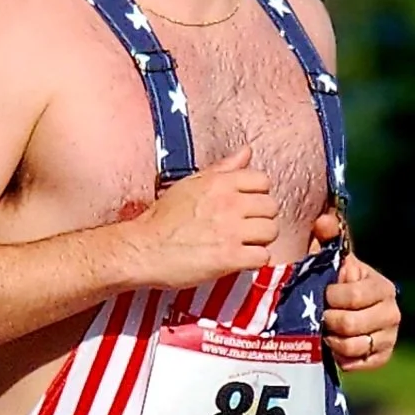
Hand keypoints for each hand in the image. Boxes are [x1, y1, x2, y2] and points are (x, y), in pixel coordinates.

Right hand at [130, 147, 280, 285]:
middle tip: (246, 228)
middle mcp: (228, 203)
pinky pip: (262, 257)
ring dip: (260, 240)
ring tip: (244, 244)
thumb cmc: (162, 219)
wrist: (144, 249)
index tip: (247, 206)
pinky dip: (255, 261)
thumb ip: (223, 168)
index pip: (263, 180)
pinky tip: (241, 259)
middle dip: (262, 218)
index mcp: (220, 183)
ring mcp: (231, 230)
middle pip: (271, 207)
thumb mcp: (191, 183)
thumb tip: (246, 152)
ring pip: (271, 231)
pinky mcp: (230, 257)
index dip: (258, 195)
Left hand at [322, 247, 399, 372]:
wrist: (344, 312)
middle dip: (328, 321)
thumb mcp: (331, 259)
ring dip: (332, 341)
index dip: (331, 298)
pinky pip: (358, 363)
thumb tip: (324, 221)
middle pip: (351, 324)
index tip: (322, 294)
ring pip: (352, 346)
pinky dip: (341, 358)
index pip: (353, 297)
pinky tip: (335, 348)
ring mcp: (390, 336)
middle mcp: (392, 311)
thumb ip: (327, 237)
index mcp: (381, 286)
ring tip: (325, 331)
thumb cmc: (335, 282)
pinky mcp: (383, 356)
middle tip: (319, 316)